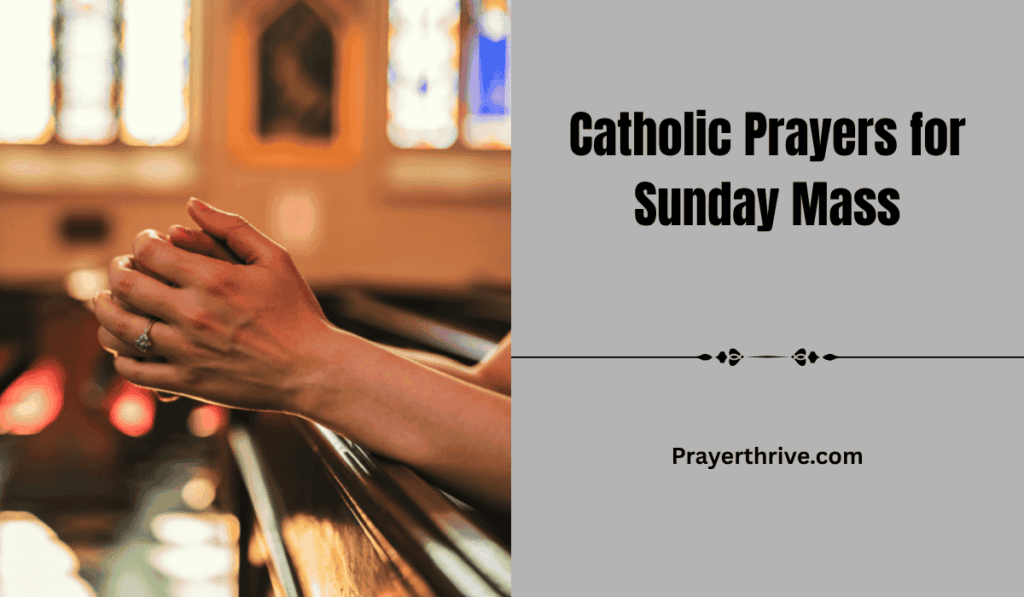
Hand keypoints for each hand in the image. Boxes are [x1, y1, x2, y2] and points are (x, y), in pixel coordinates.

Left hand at [94, 198, 333, 412]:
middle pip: (124, 285)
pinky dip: (122, 356)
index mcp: (213, 280)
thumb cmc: (297, 312)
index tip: (147, 244)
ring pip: (118, 329)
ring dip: (106, 312)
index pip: (148, 251)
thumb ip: (232, 228)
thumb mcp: (276, 259)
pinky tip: (128, 346)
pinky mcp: (187, 383)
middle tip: (123, 269)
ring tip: (109, 305)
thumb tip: (192, 204)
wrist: (313, 370)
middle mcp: (193, 314)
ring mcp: (186, 351)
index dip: (140, 242)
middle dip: (117, 270)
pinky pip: (134, 370)